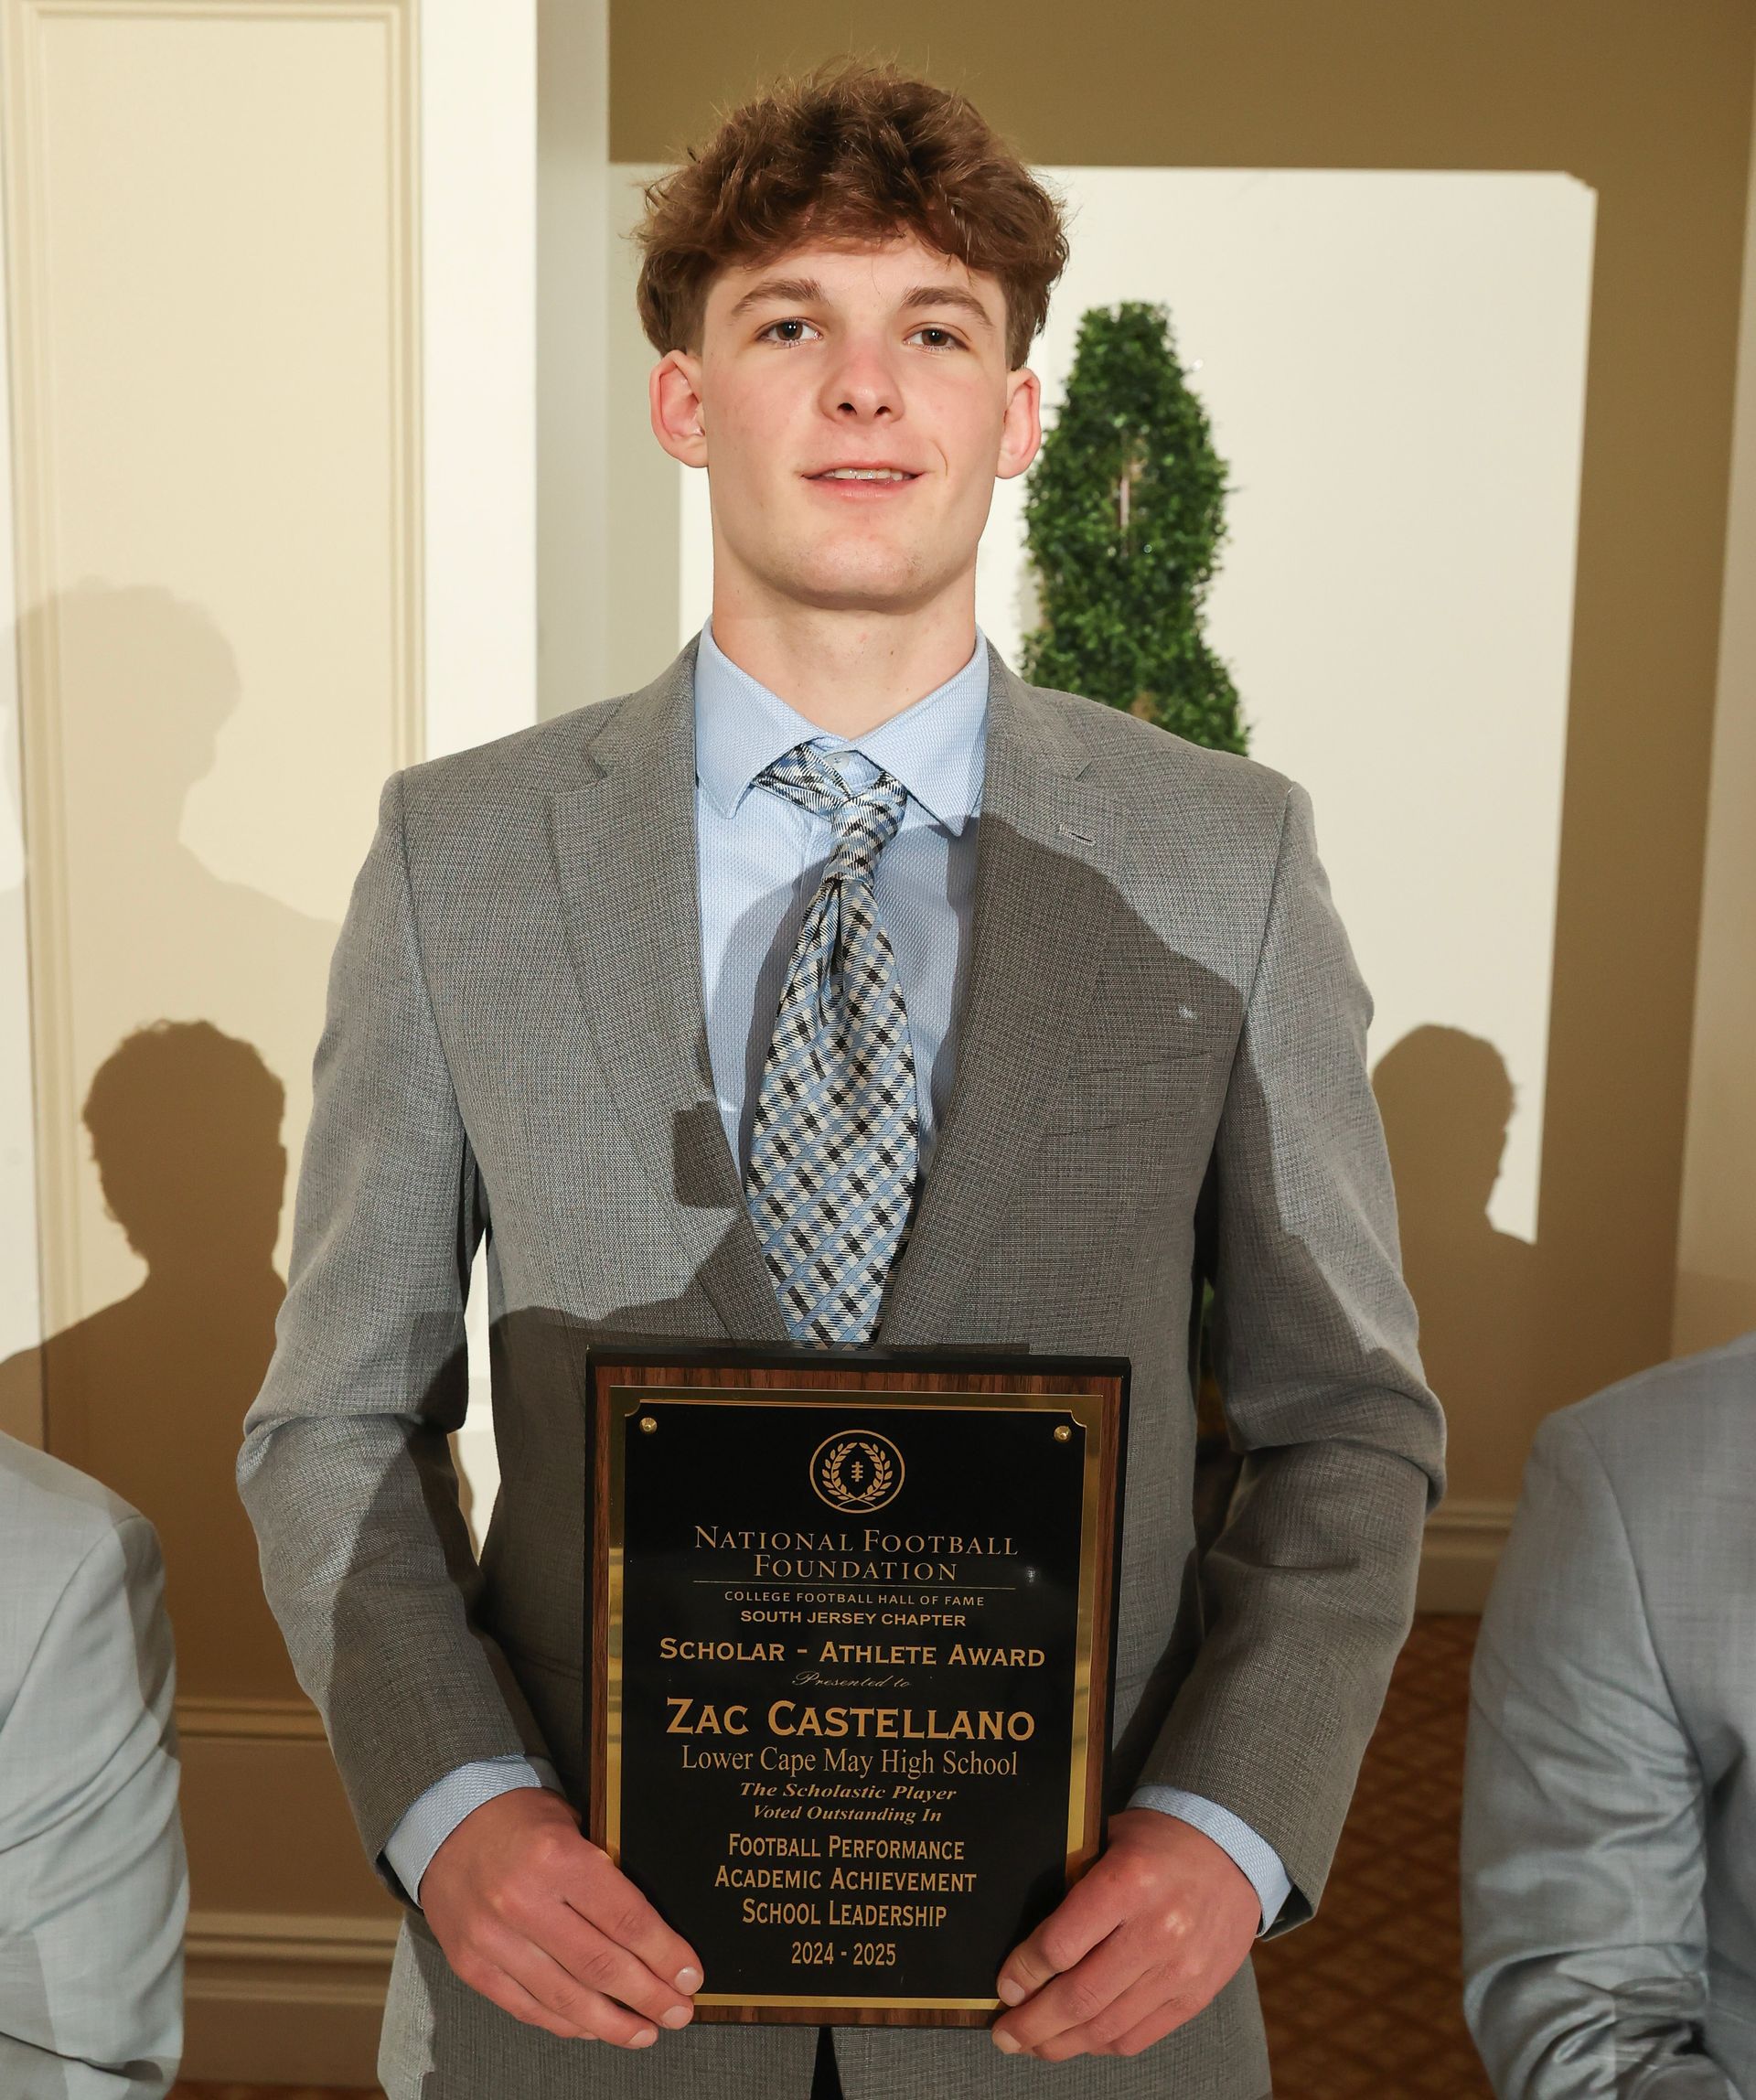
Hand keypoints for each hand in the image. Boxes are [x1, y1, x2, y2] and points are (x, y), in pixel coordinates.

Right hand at [420, 1789, 702, 2045]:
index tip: (690, 1976)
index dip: (664, 1955)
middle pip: (600, 1966)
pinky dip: (566, 2024)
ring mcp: (493, 1939)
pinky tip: (595, 2027)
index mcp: (557, 1858)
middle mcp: (523, 1902)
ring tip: (646, 2031)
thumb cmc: (521, 1820)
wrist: (448, 1824)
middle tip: (678, 2011)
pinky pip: (527, 2008)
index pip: (625, 1919)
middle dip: (649, 1996)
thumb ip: (606, 1871)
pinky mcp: (473, 1965)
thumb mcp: (573, 1824)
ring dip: (613, 2024)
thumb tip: (656, 1930)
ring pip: (565, 1998)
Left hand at [990, 1808, 1258, 2061]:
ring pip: (1106, 2027)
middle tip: (1004, 2034)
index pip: (1060, 1945)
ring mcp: (1179, 1970)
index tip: (1004, 1988)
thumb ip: (1074, 1883)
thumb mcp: (1110, 1840)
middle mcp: (1155, 1931)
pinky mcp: (1196, 1995)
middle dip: (1033, 2023)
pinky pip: (1139, 2036)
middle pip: (1080, 1997)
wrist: (1234, 1849)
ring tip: (1033, 2046)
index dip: (1024, 1974)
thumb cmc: (1160, 1839)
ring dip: (1062, 2043)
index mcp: (1128, 1882)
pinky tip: (1078, 2041)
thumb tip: (1024, 1937)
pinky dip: (1102, 2044)